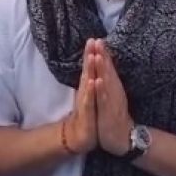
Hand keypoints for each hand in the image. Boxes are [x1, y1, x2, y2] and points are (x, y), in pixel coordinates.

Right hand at [62, 39, 97, 154]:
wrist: (81, 137)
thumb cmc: (89, 114)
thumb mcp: (92, 95)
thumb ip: (91, 80)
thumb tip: (93, 67)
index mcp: (88, 86)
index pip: (90, 67)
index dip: (91, 53)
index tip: (95, 38)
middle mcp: (85, 91)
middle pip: (87, 70)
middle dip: (90, 55)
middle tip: (92, 40)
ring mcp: (85, 101)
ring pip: (88, 82)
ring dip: (90, 69)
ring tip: (92, 56)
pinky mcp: (87, 112)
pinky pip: (89, 100)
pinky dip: (91, 90)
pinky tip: (93, 81)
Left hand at [93, 39, 132, 156]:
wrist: (122, 136)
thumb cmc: (114, 113)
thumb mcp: (111, 94)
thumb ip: (109, 80)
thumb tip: (105, 66)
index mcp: (113, 85)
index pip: (107, 66)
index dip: (102, 53)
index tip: (97, 39)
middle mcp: (114, 89)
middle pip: (108, 70)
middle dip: (102, 55)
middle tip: (98, 40)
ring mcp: (112, 99)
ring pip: (106, 81)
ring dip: (102, 68)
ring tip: (97, 56)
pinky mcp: (109, 110)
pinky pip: (104, 98)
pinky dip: (101, 89)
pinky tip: (97, 81)